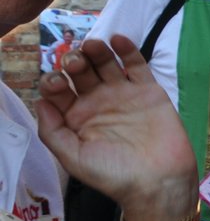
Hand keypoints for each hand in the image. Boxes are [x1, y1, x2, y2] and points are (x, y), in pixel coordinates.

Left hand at [37, 36, 195, 220]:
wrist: (158, 181)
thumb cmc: (113, 174)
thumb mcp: (73, 158)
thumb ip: (52, 131)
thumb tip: (40, 101)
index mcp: (77, 118)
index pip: (59, 91)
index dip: (53, 82)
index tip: (56, 82)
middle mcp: (98, 102)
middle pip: (82, 73)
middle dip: (75, 62)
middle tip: (75, 62)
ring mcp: (124, 94)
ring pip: (106, 63)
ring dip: (97, 51)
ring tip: (93, 45)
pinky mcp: (149, 90)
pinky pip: (137, 65)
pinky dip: (128, 49)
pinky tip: (118, 39)